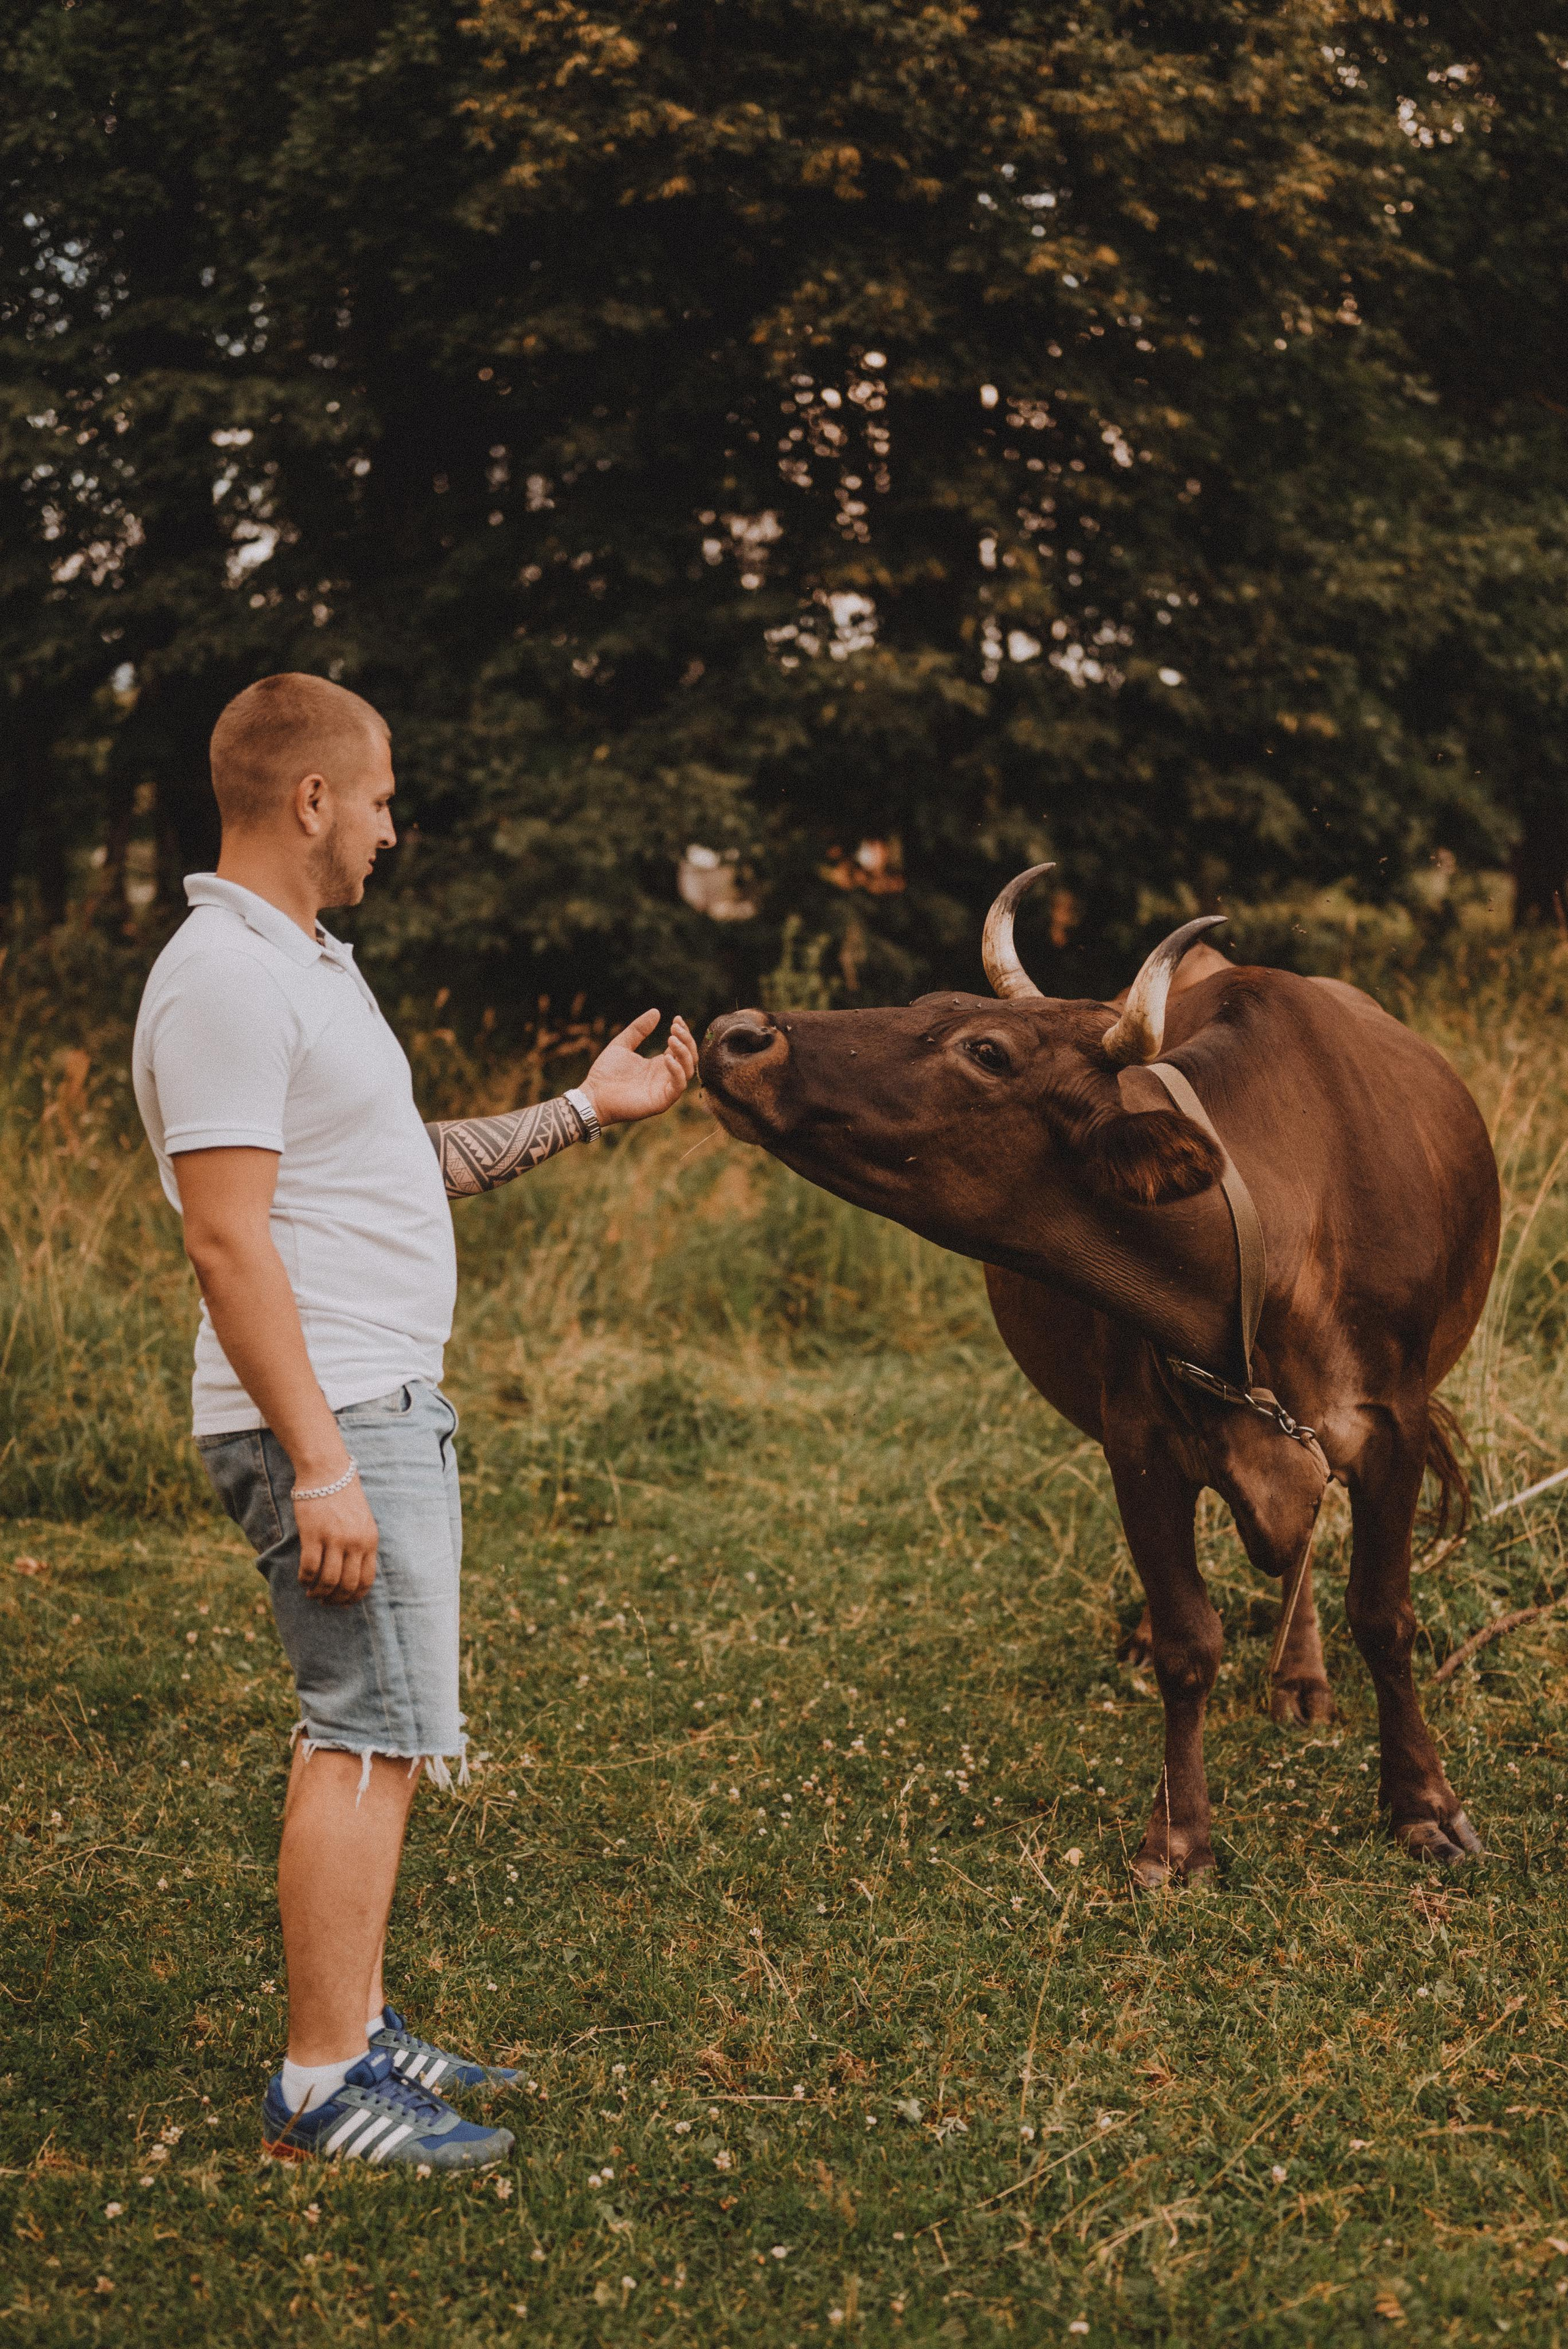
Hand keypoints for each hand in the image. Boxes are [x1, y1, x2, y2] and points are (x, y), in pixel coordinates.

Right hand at [295, 1478, 380, 1606]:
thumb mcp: (363, 1522)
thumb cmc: (344, 1497)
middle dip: (335, 1599)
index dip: (354, 1597)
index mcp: (370, 1541)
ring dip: (319, 1592)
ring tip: (312, 1593)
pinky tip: (302, 1580)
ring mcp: (335, 1539)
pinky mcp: (314, 1534)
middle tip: (325, 1602)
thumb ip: (361, 1546)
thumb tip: (354, 1576)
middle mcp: (355, 1543)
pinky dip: (305, 1579)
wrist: (328, 1472)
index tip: (343, 1604)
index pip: (366, 1580)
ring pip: (328, 1581)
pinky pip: (309, 1568)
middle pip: (347, 1584)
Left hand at [582, 1010, 696, 1126]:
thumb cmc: (605, 1073)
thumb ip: (638, 1029)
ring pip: (688, 1071)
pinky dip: (677, 1071)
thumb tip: (656, 1011)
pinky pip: (678, 1086)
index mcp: (659, 1064)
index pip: (681, 1048)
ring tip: (672, 1038)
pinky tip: (667, 1057)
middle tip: (675, 1027)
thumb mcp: (622, 1044)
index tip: (677, 1018)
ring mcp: (664, 1089)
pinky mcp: (661, 1101)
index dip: (683, 1033)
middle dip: (687, 1040)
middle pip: (689, 1058)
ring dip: (684, 1053)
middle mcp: (665, 1076)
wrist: (593, 1095)